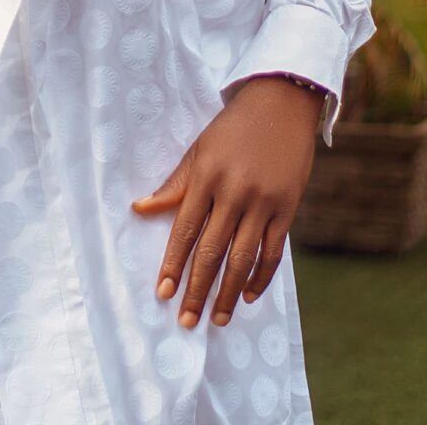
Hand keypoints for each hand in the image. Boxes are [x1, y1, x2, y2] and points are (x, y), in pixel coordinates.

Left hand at [130, 75, 321, 328]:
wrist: (280, 105)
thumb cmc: (232, 128)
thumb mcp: (198, 150)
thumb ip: (174, 185)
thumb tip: (139, 209)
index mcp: (206, 176)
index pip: (185, 230)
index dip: (173, 264)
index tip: (163, 292)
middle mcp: (234, 192)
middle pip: (211, 252)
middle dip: (197, 289)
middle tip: (186, 321)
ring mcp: (263, 202)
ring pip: (242, 258)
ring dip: (227, 293)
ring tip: (215, 319)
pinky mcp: (287, 209)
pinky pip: (272, 252)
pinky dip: (260, 277)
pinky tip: (246, 295)